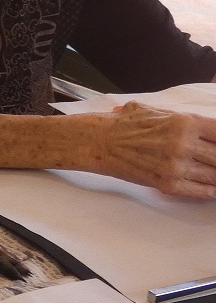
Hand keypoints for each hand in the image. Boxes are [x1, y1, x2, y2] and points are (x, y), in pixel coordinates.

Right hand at [96, 102, 215, 197]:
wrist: (99, 142)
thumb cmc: (125, 125)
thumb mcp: (158, 111)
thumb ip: (186, 120)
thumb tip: (208, 130)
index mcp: (184, 122)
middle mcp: (183, 144)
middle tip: (213, 159)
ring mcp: (176, 167)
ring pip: (214, 176)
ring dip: (215, 175)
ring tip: (212, 173)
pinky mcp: (167, 184)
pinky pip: (199, 191)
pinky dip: (209, 191)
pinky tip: (211, 188)